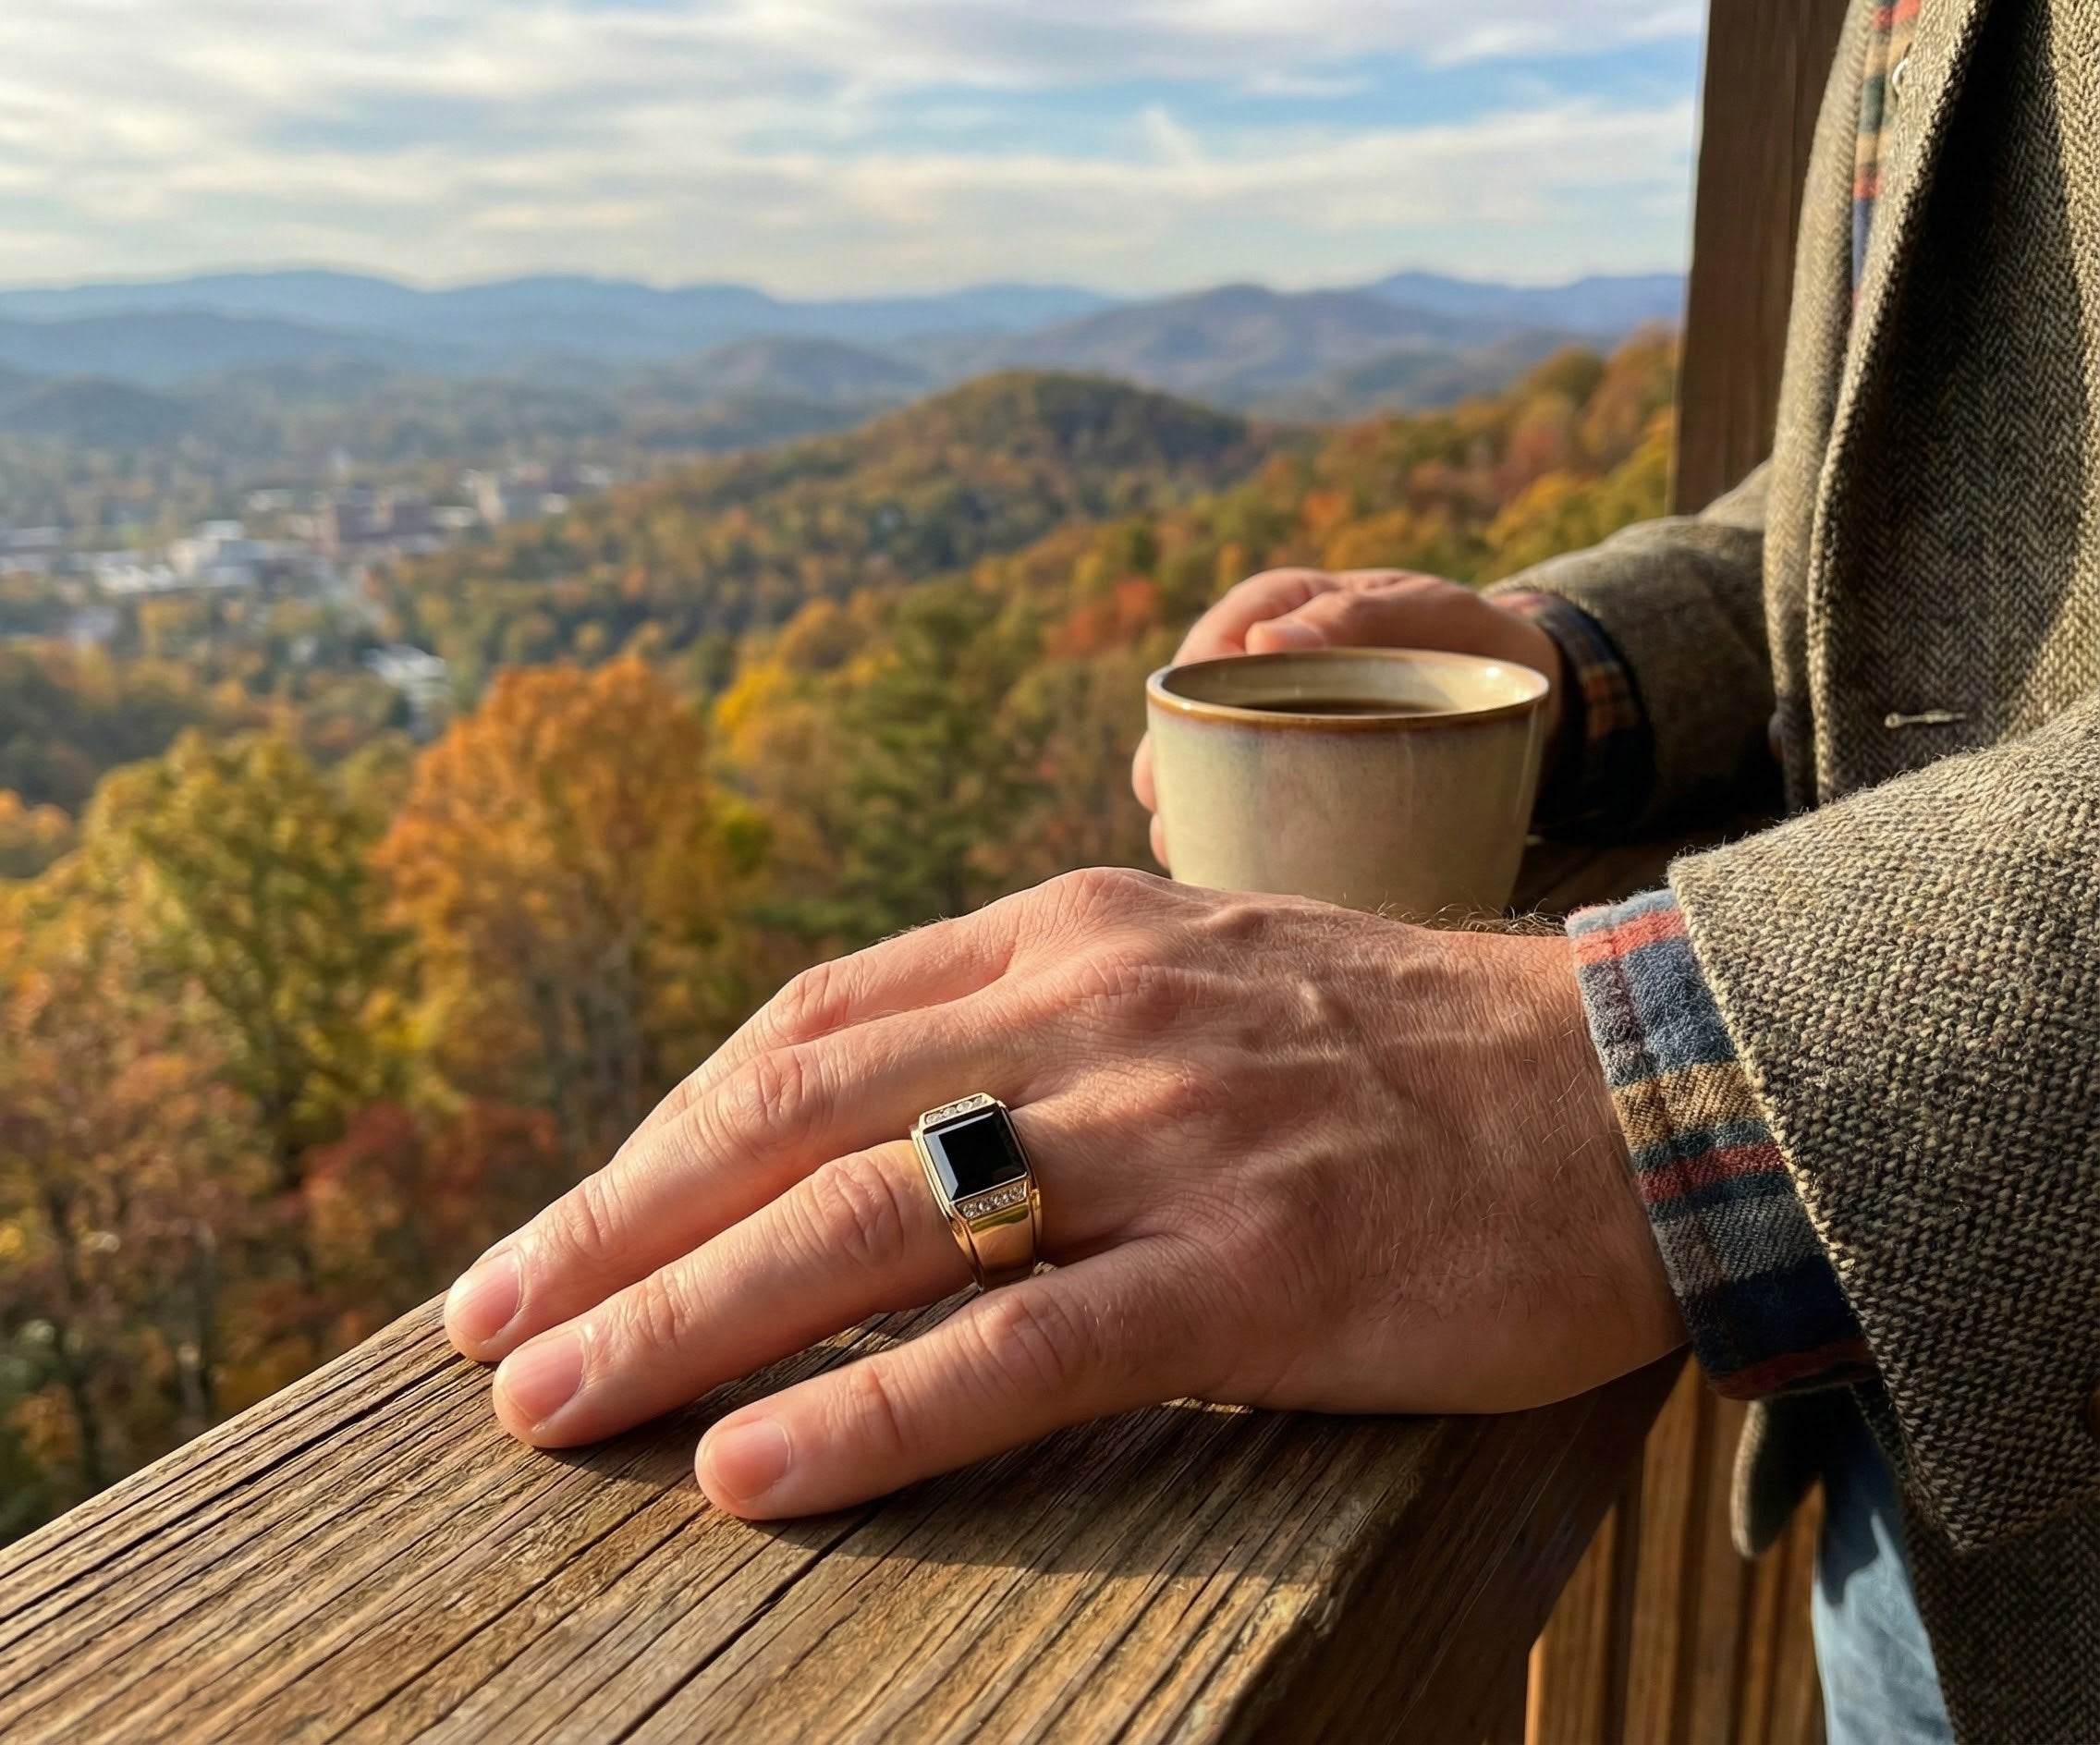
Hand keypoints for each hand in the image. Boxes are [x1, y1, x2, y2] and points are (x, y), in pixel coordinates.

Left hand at [445, 869, 1683, 1518]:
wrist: (1640, 1085)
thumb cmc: (1407, 1049)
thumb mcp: (1201, 976)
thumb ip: (1041, 1020)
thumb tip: (883, 1121)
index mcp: (1070, 931)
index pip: (807, 1026)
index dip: (663, 1135)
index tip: (563, 1227)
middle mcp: (1096, 1011)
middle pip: (796, 1112)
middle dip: (617, 1226)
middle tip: (483, 1329)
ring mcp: (1173, 1135)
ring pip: (875, 1222)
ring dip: (688, 1317)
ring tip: (548, 1405)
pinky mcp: (1257, 1269)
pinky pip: (1023, 1344)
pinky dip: (873, 1414)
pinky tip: (750, 1478)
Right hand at [1131, 569, 1568, 868]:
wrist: (1522, 695)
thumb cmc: (1471, 641)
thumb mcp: (1432, 613)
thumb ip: (1357, 617)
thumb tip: (1264, 642)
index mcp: (1282, 610)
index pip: (1209, 646)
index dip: (1185, 698)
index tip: (1188, 745)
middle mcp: (1259, 672)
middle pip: (1185, 718)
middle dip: (1166, 767)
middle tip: (1170, 817)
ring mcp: (1270, 729)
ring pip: (1201, 769)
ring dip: (1187, 812)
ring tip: (1188, 854)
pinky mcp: (1289, 782)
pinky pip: (1244, 809)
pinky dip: (1230, 840)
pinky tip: (1226, 874)